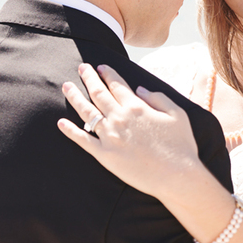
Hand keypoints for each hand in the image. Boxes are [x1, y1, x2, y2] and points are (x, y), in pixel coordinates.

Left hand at [58, 63, 202, 201]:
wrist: (176, 176)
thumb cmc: (181, 145)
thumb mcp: (177, 114)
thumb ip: (157, 98)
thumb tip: (139, 89)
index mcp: (137, 106)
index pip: (117, 84)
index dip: (107, 73)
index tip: (100, 66)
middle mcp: (120, 118)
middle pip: (98, 93)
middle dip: (88, 78)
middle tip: (81, 68)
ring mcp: (110, 137)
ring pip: (86, 112)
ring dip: (75, 97)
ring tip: (66, 86)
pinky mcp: (105, 155)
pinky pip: (83, 140)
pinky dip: (70, 131)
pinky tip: (61, 123)